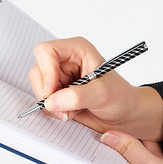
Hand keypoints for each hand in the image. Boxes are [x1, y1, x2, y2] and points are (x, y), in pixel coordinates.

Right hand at [28, 37, 162, 140]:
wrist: (124, 114)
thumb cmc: (120, 97)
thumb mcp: (102, 94)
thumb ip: (77, 96)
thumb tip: (51, 101)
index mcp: (77, 50)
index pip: (46, 51)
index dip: (46, 71)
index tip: (52, 91)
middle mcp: (66, 60)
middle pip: (38, 71)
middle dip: (48, 93)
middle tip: (64, 107)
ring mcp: (61, 76)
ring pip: (39, 87)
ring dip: (52, 104)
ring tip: (72, 111)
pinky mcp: (58, 91)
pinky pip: (43, 100)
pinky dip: (53, 110)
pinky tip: (71, 112)